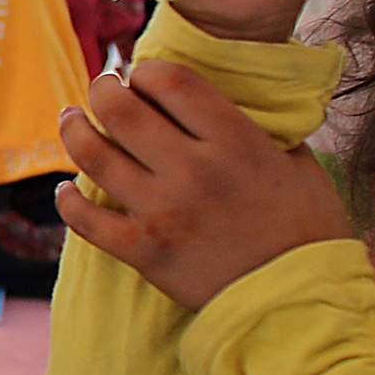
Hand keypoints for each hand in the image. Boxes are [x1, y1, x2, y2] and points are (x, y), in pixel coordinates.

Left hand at [54, 60, 351, 308]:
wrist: (300, 305)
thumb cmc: (307, 231)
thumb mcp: (299, 164)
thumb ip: (259, 129)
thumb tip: (224, 103)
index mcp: (235, 142)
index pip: (170, 80)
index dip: (147, 69)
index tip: (143, 74)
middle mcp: (193, 170)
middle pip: (120, 108)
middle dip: (103, 87)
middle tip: (104, 87)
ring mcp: (163, 212)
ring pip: (93, 155)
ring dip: (74, 129)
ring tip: (72, 119)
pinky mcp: (145, 252)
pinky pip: (86, 220)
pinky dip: (68, 200)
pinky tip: (67, 189)